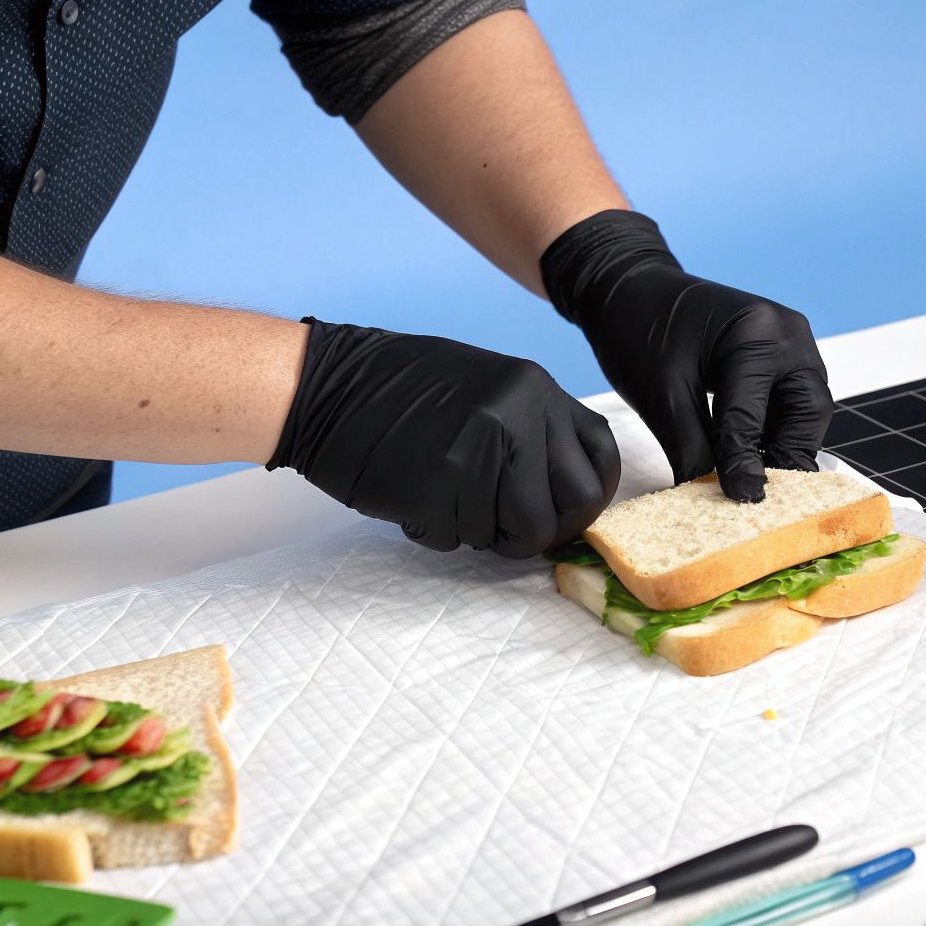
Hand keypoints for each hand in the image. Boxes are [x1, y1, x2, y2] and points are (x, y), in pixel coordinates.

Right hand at [268, 319, 619, 556]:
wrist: (324, 387)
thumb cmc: (400, 388)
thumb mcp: (489, 386)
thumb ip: (532, 429)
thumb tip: (563, 490)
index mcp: (535, 389)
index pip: (600, 459)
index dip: (589, 497)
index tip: (564, 510)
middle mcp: (517, 419)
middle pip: (572, 509)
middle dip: (543, 530)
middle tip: (508, 527)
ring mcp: (478, 456)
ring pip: (516, 534)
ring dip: (484, 532)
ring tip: (446, 497)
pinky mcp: (436, 490)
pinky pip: (460, 539)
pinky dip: (439, 530)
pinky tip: (414, 494)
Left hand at [540, 210, 831, 501]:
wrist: (627, 290)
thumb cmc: (637, 330)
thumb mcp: (660, 398)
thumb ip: (694, 451)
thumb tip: (717, 497)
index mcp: (758, 332)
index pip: (755, 414)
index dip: (745, 463)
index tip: (742, 500)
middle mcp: (788, 333)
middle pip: (806, 412)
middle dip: (785, 455)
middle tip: (759, 493)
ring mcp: (790, 342)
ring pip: (802, 410)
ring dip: (781, 445)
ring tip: (751, 478)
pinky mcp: (780, 354)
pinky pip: (788, 401)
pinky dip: (772, 430)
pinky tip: (747, 455)